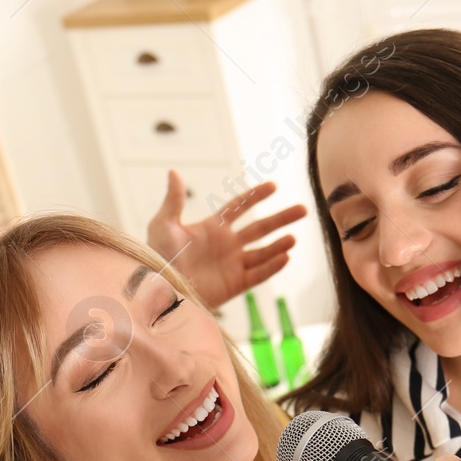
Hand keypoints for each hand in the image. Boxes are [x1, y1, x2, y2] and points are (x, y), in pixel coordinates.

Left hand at [146, 171, 306, 308]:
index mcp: (213, 228)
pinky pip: (258, 275)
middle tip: (303, 210)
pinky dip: (272, 266)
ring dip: (279, 244)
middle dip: (282, 219)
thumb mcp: (163, 225)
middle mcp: (227, 245)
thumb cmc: (156, 256)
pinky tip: (285, 257)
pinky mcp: (235, 285)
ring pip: (263, 252)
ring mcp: (233, 265)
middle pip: (260, 228)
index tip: (273, 186)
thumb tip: (173, 172)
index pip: (240, 208)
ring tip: (294, 238)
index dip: (256, 196)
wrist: (159, 288)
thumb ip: (173, 200)